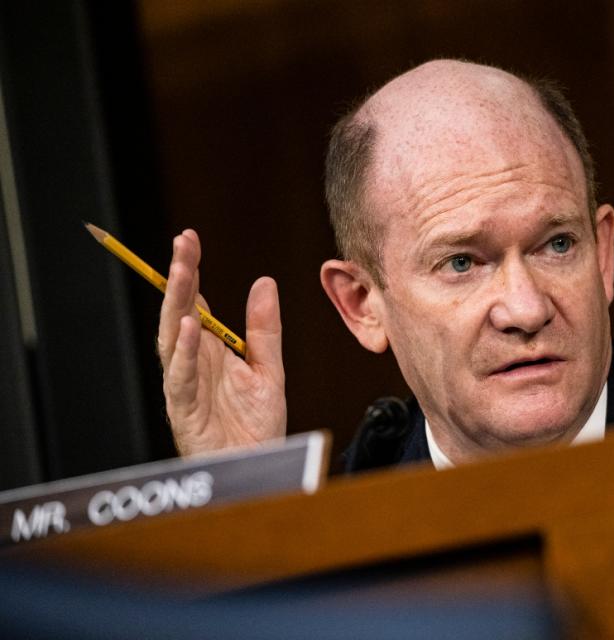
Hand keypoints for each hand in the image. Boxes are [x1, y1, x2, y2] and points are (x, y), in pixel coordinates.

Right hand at [158, 229, 286, 454]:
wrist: (261, 469)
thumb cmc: (257, 427)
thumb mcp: (268, 369)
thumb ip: (264, 329)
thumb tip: (264, 283)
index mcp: (210, 351)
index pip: (194, 303)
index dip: (191, 271)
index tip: (190, 239)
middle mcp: (192, 364)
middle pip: (179, 313)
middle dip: (180, 277)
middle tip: (182, 244)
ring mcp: (185, 386)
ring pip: (173, 338)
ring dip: (177, 305)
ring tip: (183, 273)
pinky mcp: (184, 410)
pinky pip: (181, 378)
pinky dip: (184, 353)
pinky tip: (188, 328)